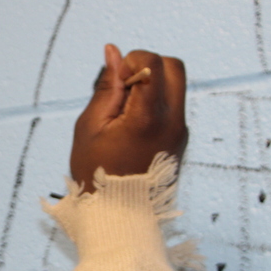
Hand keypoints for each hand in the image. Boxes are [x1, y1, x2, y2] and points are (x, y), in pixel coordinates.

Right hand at [70, 44, 187, 191]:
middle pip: (175, 67)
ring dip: (152, 85)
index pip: (154, 62)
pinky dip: (155, 103)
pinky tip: (132, 127)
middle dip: (149, 66)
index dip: (132, 62)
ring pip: (176, 86)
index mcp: (148, 117)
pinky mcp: (181, 139)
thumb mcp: (90, 127)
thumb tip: (114, 53)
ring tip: (125, 112)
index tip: (116, 82)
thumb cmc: (97, 176)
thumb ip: (106, 86)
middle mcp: (172, 122)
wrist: (120, 217)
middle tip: (124, 90)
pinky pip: (174, 107)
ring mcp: (181, 132)